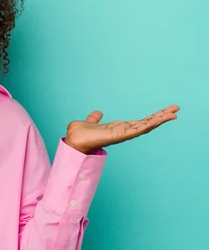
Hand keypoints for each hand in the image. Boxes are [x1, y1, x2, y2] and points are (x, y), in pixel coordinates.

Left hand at [64, 105, 179, 153]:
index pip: (139, 122)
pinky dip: (150, 124)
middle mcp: (123, 131)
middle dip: (161, 116)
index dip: (151, 117)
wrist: (73, 140)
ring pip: (145, 126)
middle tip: (176, 109)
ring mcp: (123, 134)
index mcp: (118, 128)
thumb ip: (95, 118)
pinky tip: (160, 119)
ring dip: (160, 119)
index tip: (164, 111)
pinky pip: (138, 129)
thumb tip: (98, 113)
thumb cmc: (80, 134)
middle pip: (146, 123)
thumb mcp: (90, 122)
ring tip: (174, 113)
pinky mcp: (121, 135)